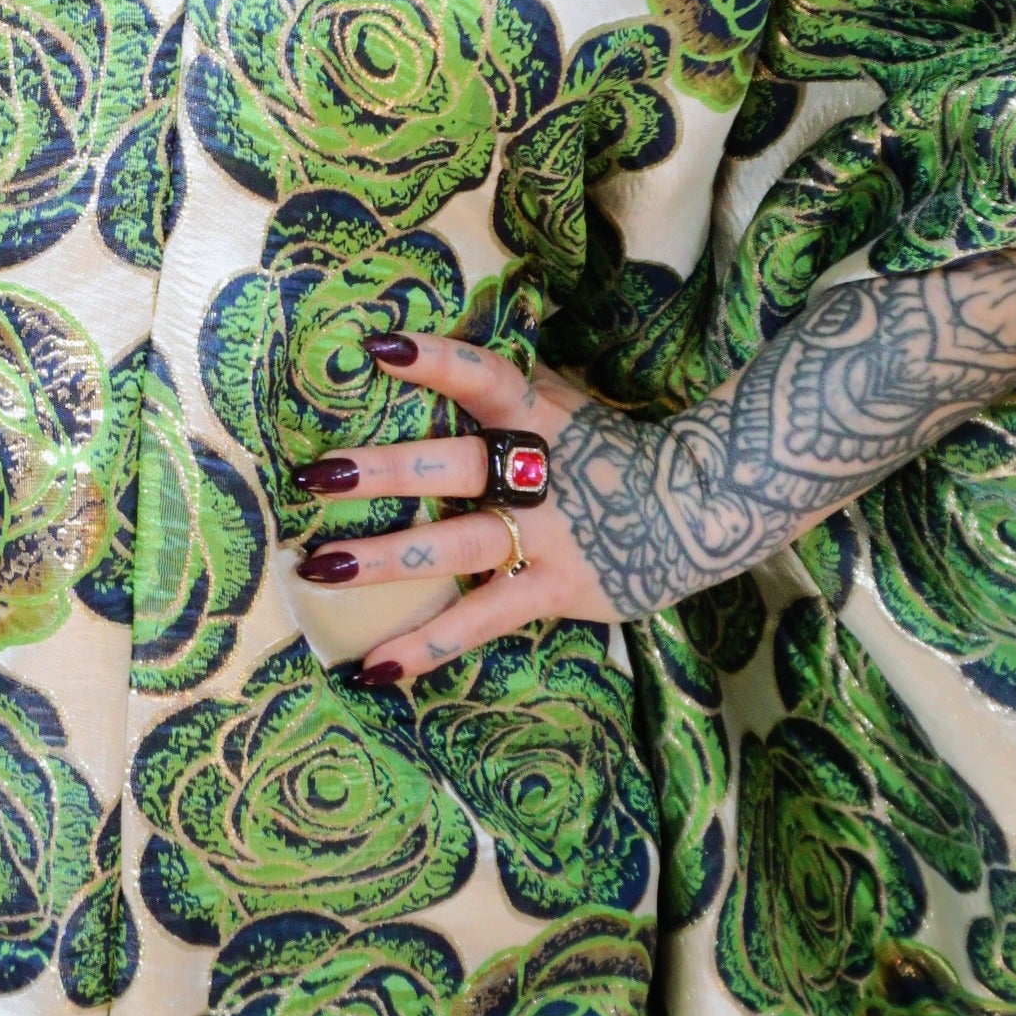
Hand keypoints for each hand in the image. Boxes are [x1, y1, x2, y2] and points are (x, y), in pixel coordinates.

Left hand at [294, 328, 635, 685]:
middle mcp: (538, 471)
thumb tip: (420, 355)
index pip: (485, 376)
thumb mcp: (564, 405)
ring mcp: (546, 535)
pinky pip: (479, 621)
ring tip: (318, 567)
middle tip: (315, 476)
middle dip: (382, 471)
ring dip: (383, 558)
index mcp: (537, 414)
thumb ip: (505, 390)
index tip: (379, 349)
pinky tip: (375, 667)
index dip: (436, 362)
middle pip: (454, 466)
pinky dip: (426, 646)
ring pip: (453, 546)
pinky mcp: (554, 590)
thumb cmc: (610, 452)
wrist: (701, 508)